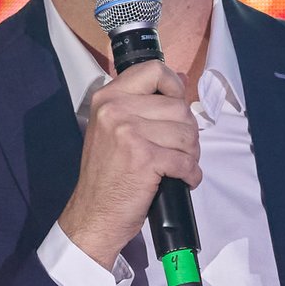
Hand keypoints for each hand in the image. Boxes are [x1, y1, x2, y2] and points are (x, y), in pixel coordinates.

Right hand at [58, 58, 199, 269]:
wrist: (93, 215)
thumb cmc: (107, 174)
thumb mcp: (115, 129)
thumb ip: (144, 103)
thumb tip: (183, 80)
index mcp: (108, 97)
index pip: (154, 70)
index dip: (174, 87)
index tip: (175, 107)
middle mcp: (115, 109)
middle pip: (179, 106)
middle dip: (187, 132)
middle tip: (178, 151)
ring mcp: (129, 132)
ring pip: (187, 133)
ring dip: (191, 154)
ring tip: (178, 166)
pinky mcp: (144, 158)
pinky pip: (186, 160)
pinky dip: (191, 174)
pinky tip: (182, 180)